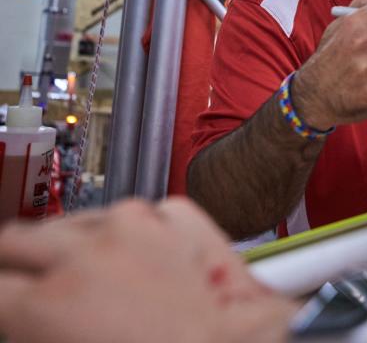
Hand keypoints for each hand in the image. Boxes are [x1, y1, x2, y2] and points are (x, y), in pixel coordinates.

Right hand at [0, 199, 295, 342]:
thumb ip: (38, 327)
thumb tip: (26, 318)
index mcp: (47, 303)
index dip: (2, 295)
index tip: (9, 301)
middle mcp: (85, 251)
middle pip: (18, 240)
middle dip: (17, 263)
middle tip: (29, 285)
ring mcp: (135, 224)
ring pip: (76, 221)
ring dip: (74, 245)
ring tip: (95, 279)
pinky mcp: (176, 213)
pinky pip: (137, 216)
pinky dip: (134, 235)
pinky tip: (147, 262)